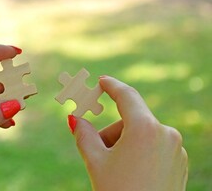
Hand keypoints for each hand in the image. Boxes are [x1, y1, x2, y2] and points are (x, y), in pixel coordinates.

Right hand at [68, 76, 187, 190]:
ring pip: (143, 133)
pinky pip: (155, 145)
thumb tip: (74, 118)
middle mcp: (166, 133)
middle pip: (131, 120)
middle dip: (112, 132)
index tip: (103, 80)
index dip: (112, 85)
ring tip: (116, 169)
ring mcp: (176, 148)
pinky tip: (133, 174)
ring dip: (126, 143)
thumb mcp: (95, 161)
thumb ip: (83, 134)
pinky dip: (140, 151)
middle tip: (99, 151)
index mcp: (145, 128)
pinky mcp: (180, 161)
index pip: (127, 96)